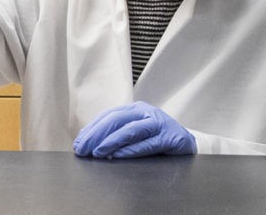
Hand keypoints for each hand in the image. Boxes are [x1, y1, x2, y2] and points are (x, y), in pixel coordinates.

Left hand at [73, 101, 196, 158]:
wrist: (187, 143)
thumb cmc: (156, 138)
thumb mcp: (135, 132)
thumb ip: (116, 135)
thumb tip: (89, 145)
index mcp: (134, 109)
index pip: (107, 116)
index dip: (91, 129)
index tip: (78, 143)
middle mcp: (145, 112)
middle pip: (116, 120)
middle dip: (96, 135)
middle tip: (83, 149)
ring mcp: (158, 123)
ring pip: (130, 130)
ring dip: (111, 142)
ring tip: (97, 152)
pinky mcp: (170, 137)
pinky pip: (147, 144)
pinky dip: (130, 150)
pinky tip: (117, 156)